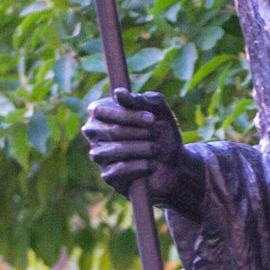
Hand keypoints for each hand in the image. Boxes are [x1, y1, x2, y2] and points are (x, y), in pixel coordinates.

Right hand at [81, 89, 203, 217]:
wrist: (174, 164)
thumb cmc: (162, 132)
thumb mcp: (158, 110)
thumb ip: (141, 99)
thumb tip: (119, 93)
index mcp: (101, 112)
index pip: (102, 111)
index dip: (129, 115)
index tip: (152, 119)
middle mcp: (95, 133)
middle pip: (112, 130)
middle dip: (139, 132)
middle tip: (155, 134)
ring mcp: (99, 154)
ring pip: (114, 150)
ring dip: (140, 149)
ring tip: (155, 149)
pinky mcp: (108, 176)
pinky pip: (118, 170)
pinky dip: (139, 166)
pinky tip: (151, 165)